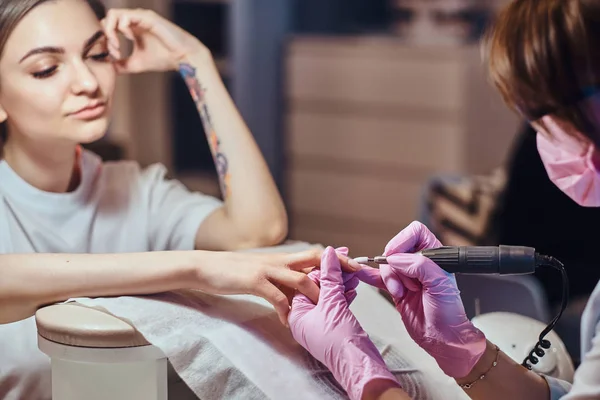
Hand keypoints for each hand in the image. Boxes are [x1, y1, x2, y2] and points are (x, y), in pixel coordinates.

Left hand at [102, 8, 206, 72]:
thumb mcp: (137, 63)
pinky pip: (126, 16)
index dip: (105, 40)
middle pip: (107, 18)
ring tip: (118, 46)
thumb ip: (121, 64)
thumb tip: (108, 70)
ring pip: (113, 14)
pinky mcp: (147, 17)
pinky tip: (131, 39)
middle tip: (114, 51)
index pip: (108, 26)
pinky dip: (123, 28)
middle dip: (105, 36)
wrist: (183, 58)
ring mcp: (140, 16)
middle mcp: (135, 19)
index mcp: (132, 28)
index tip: (112, 56)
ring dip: (111, 31)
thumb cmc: (164, 59)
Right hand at [195, 248, 361, 325]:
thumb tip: (303, 288)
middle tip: (356, 277)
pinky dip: (285, 310)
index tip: (356, 264)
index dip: (336, 258)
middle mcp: (279, 260)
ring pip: (301, 278)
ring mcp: (268, 269)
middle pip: (315, 259)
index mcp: (283, 258)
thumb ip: (283, 278)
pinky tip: (287, 322)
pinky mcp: (254, 281)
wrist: (207, 267)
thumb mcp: (264, 272)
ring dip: (315, 295)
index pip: (315, 255)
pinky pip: (276, 296)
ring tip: (324, 310)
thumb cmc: (236, 272)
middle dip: (338, 267)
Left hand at [288, 247, 399, 399]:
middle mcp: (305, 318)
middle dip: (334, 274)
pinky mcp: (333, 326)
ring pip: (328, 295)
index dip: (323, 267)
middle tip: (349, 263)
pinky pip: (336, 305)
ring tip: (354, 273)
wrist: (358, 365)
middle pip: (317, 287)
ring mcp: (319, 323)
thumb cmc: (340, 341)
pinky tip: (353, 289)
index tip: (338, 256)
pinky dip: (345, 295)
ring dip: (341, 283)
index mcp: (297, 314)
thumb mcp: (332, 303)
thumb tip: (328, 254)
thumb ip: (329, 276)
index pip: (306, 281)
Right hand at [359, 221, 486, 378]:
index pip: (415, 233)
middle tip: (405, 282)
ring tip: (400, 292)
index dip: (402, 240)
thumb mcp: (439, 284)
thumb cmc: (450, 314)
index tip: (396, 255)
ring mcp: (407, 276)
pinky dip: (369, 275)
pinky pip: (379, 278)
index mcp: (435, 256)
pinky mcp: (396, 289)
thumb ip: (419, 266)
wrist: (442, 339)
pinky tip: (362, 272)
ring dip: (389, 279)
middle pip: (396, 250)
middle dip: (396, 266)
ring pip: (386, 265)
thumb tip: (396, 258)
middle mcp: (420, 263)